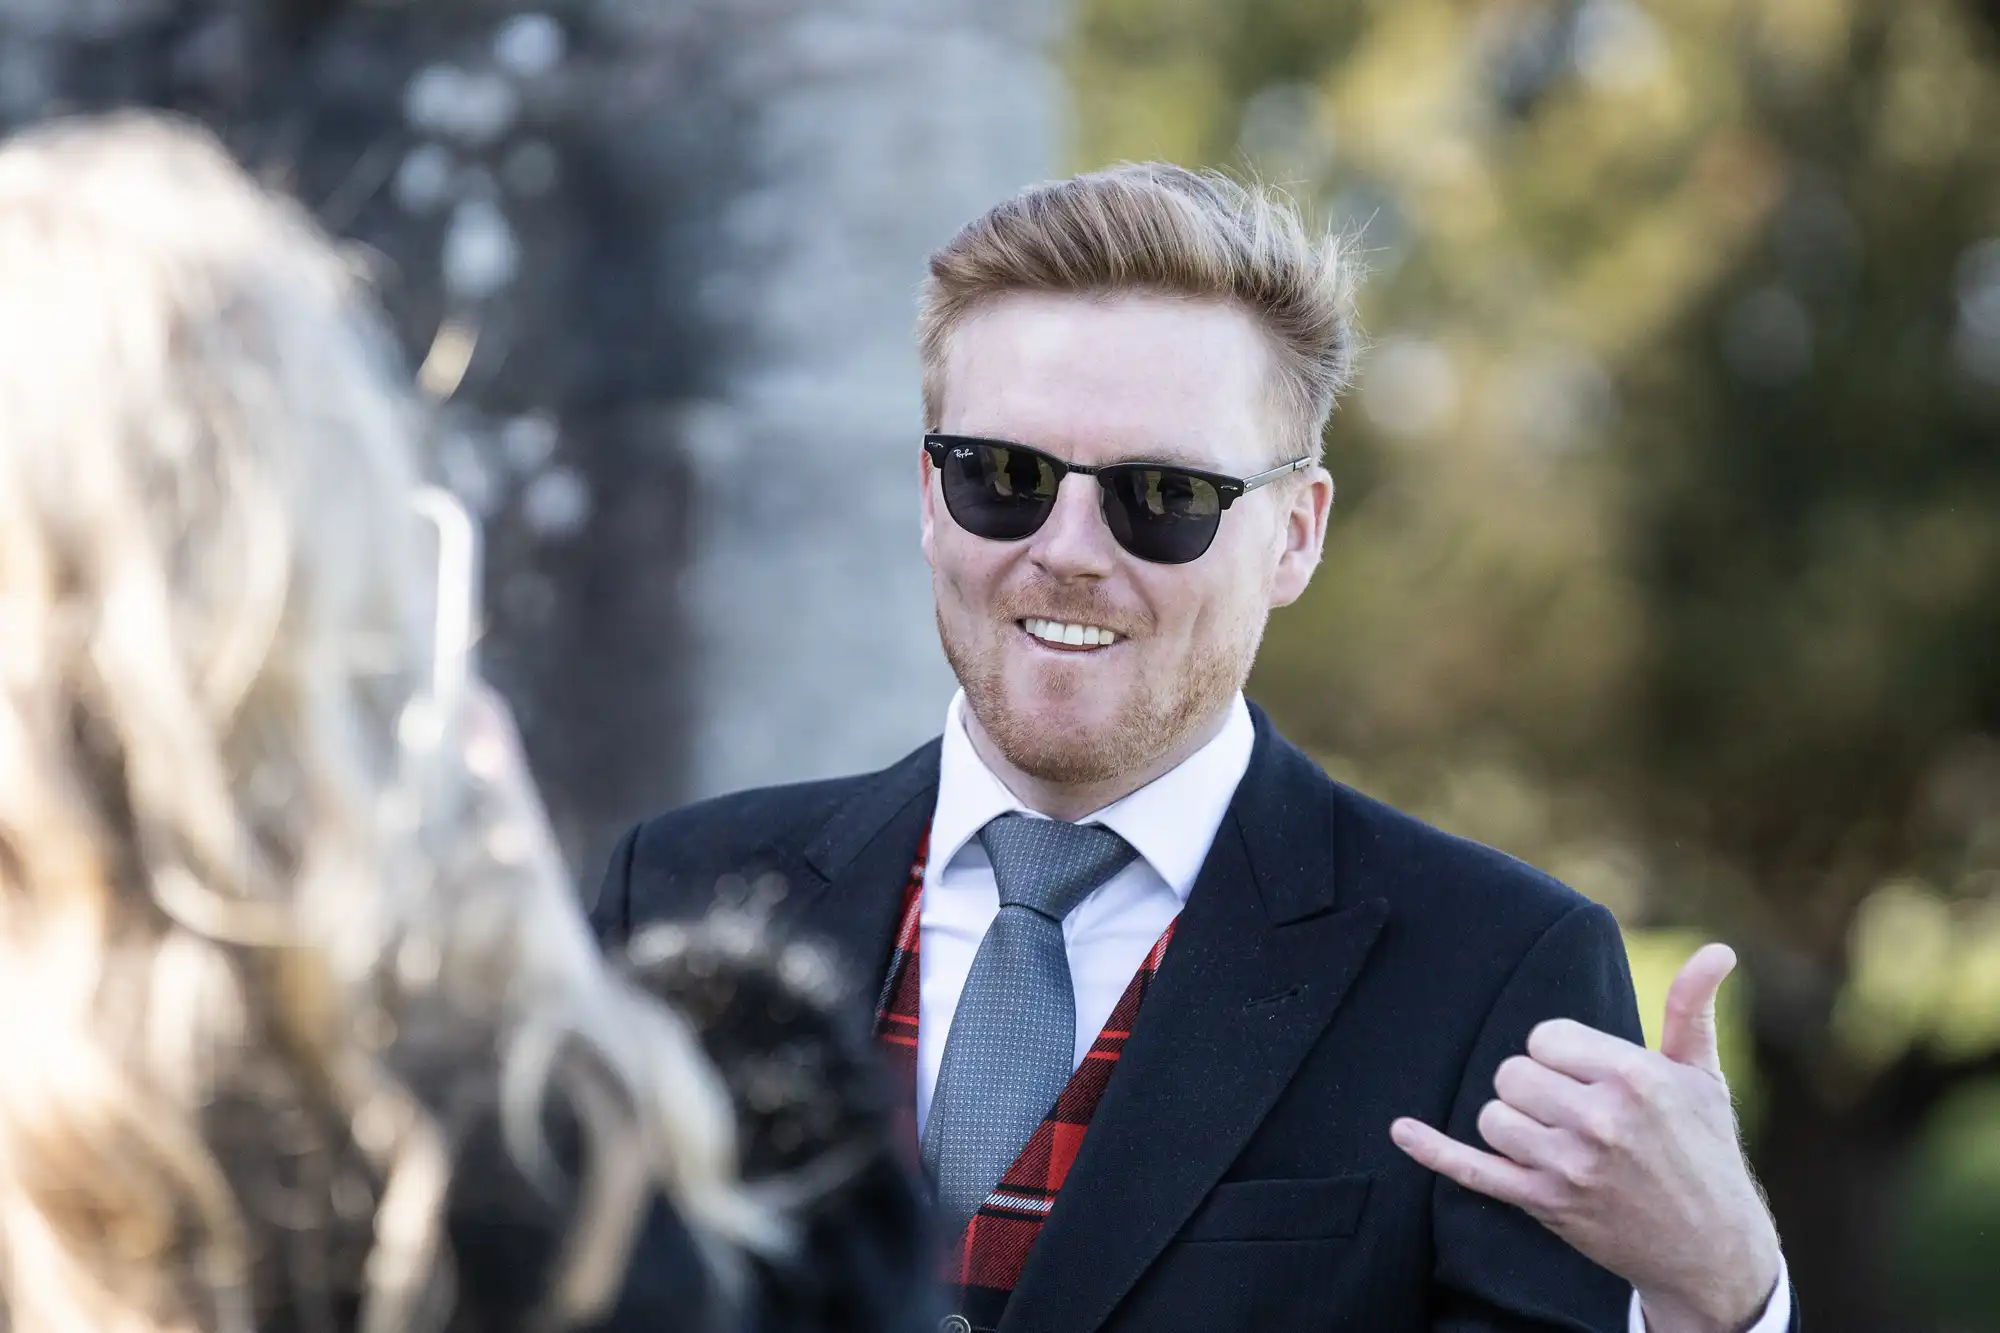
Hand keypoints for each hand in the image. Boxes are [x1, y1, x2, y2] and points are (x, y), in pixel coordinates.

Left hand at [1390, 944, 1781, 1332]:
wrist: (1713, 1249)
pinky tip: (1401, 1129)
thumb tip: (1718, 949)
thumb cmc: (1705, 1151)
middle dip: (1533, 1085)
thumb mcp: (1703, 1077)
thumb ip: (1692, 1009)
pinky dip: (1433, 1150)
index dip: (1558, 1052)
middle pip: (1511, 1073)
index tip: (1586, 1073)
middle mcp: (1599, 1120)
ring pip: (1493, 1115)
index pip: (1545, 1036)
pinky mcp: (1546, 1204)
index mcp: (1634, 1078)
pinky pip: (1473, 1170)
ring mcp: (1569, 1166)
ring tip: (1555, 1136)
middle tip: (1570, 1107)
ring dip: (1513, 1121)